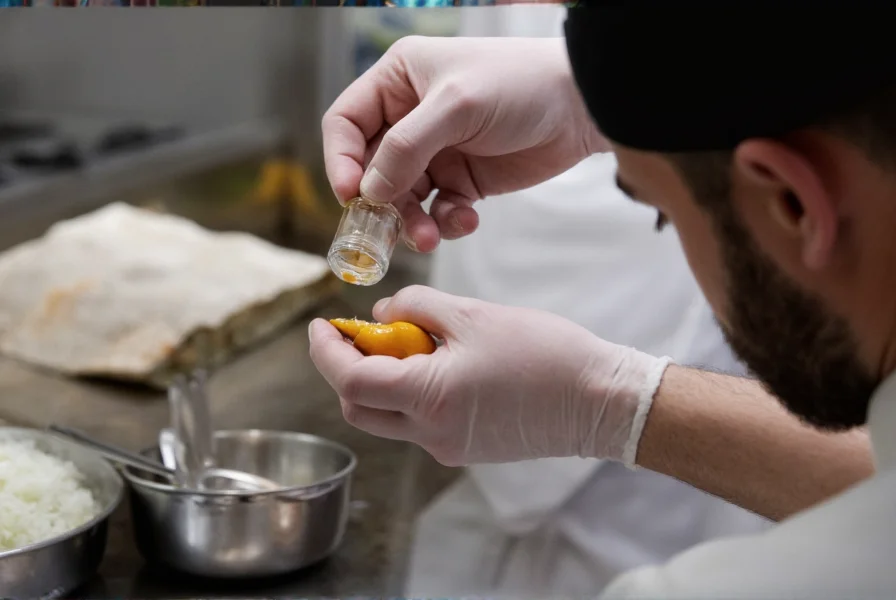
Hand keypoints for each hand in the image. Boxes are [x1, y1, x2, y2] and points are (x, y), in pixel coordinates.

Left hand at [308, 285, 670, 465]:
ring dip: (383, 381)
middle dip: (347, 370)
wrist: (600, 401)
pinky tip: (440, 364)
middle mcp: (431, 434)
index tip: (321, 325)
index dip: (325, 352)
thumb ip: (417, 309)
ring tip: (410, 341)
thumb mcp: (474, 315)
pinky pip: (420, 424)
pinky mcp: (467, 450)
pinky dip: (413, 394)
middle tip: (360, 334)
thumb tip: (382, 314)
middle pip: (360, 408)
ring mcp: (449, 448)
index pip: (349, 382)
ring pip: (389, 418)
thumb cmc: (544, 353)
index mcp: (429, 399)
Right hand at [322, 36, 605, 252]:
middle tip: (385, 234)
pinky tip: (467, 218)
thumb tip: (369, 192)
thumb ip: (406, 148)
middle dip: (379, 202)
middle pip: (371, 168)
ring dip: (410, 221)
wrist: (581, 107)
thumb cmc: (519, 85)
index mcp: (399, 81)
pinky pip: (437, 210)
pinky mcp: (463, 179)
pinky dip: (446, 222)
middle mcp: (411, 116)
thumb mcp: (456, 107)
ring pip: (402, 197)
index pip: (346, 123)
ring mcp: (437, 150)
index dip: (341, 160)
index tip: (351, 195)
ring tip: (429, 236)